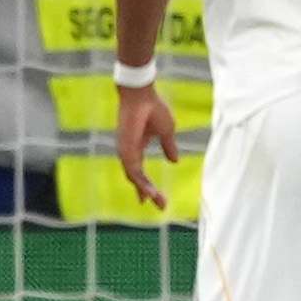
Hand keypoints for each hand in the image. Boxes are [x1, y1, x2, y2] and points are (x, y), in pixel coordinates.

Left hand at [115, 82, 179, 209]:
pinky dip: (140, 183)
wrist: (142, 94)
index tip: (151, 199)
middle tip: (161, 205)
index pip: (140, 172)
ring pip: (134, 178)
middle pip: (137, 178)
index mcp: (137, 147)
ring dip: (146, 191)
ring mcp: (125, 151)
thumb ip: (169, 147)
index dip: (146, 186)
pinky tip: (149, 192)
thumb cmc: (152, 108)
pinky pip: (133, 171)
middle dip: (148, 192)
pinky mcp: (125, 149)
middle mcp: (129, 152)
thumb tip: (174, 161)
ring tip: (159, 201)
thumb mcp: (166, 131)